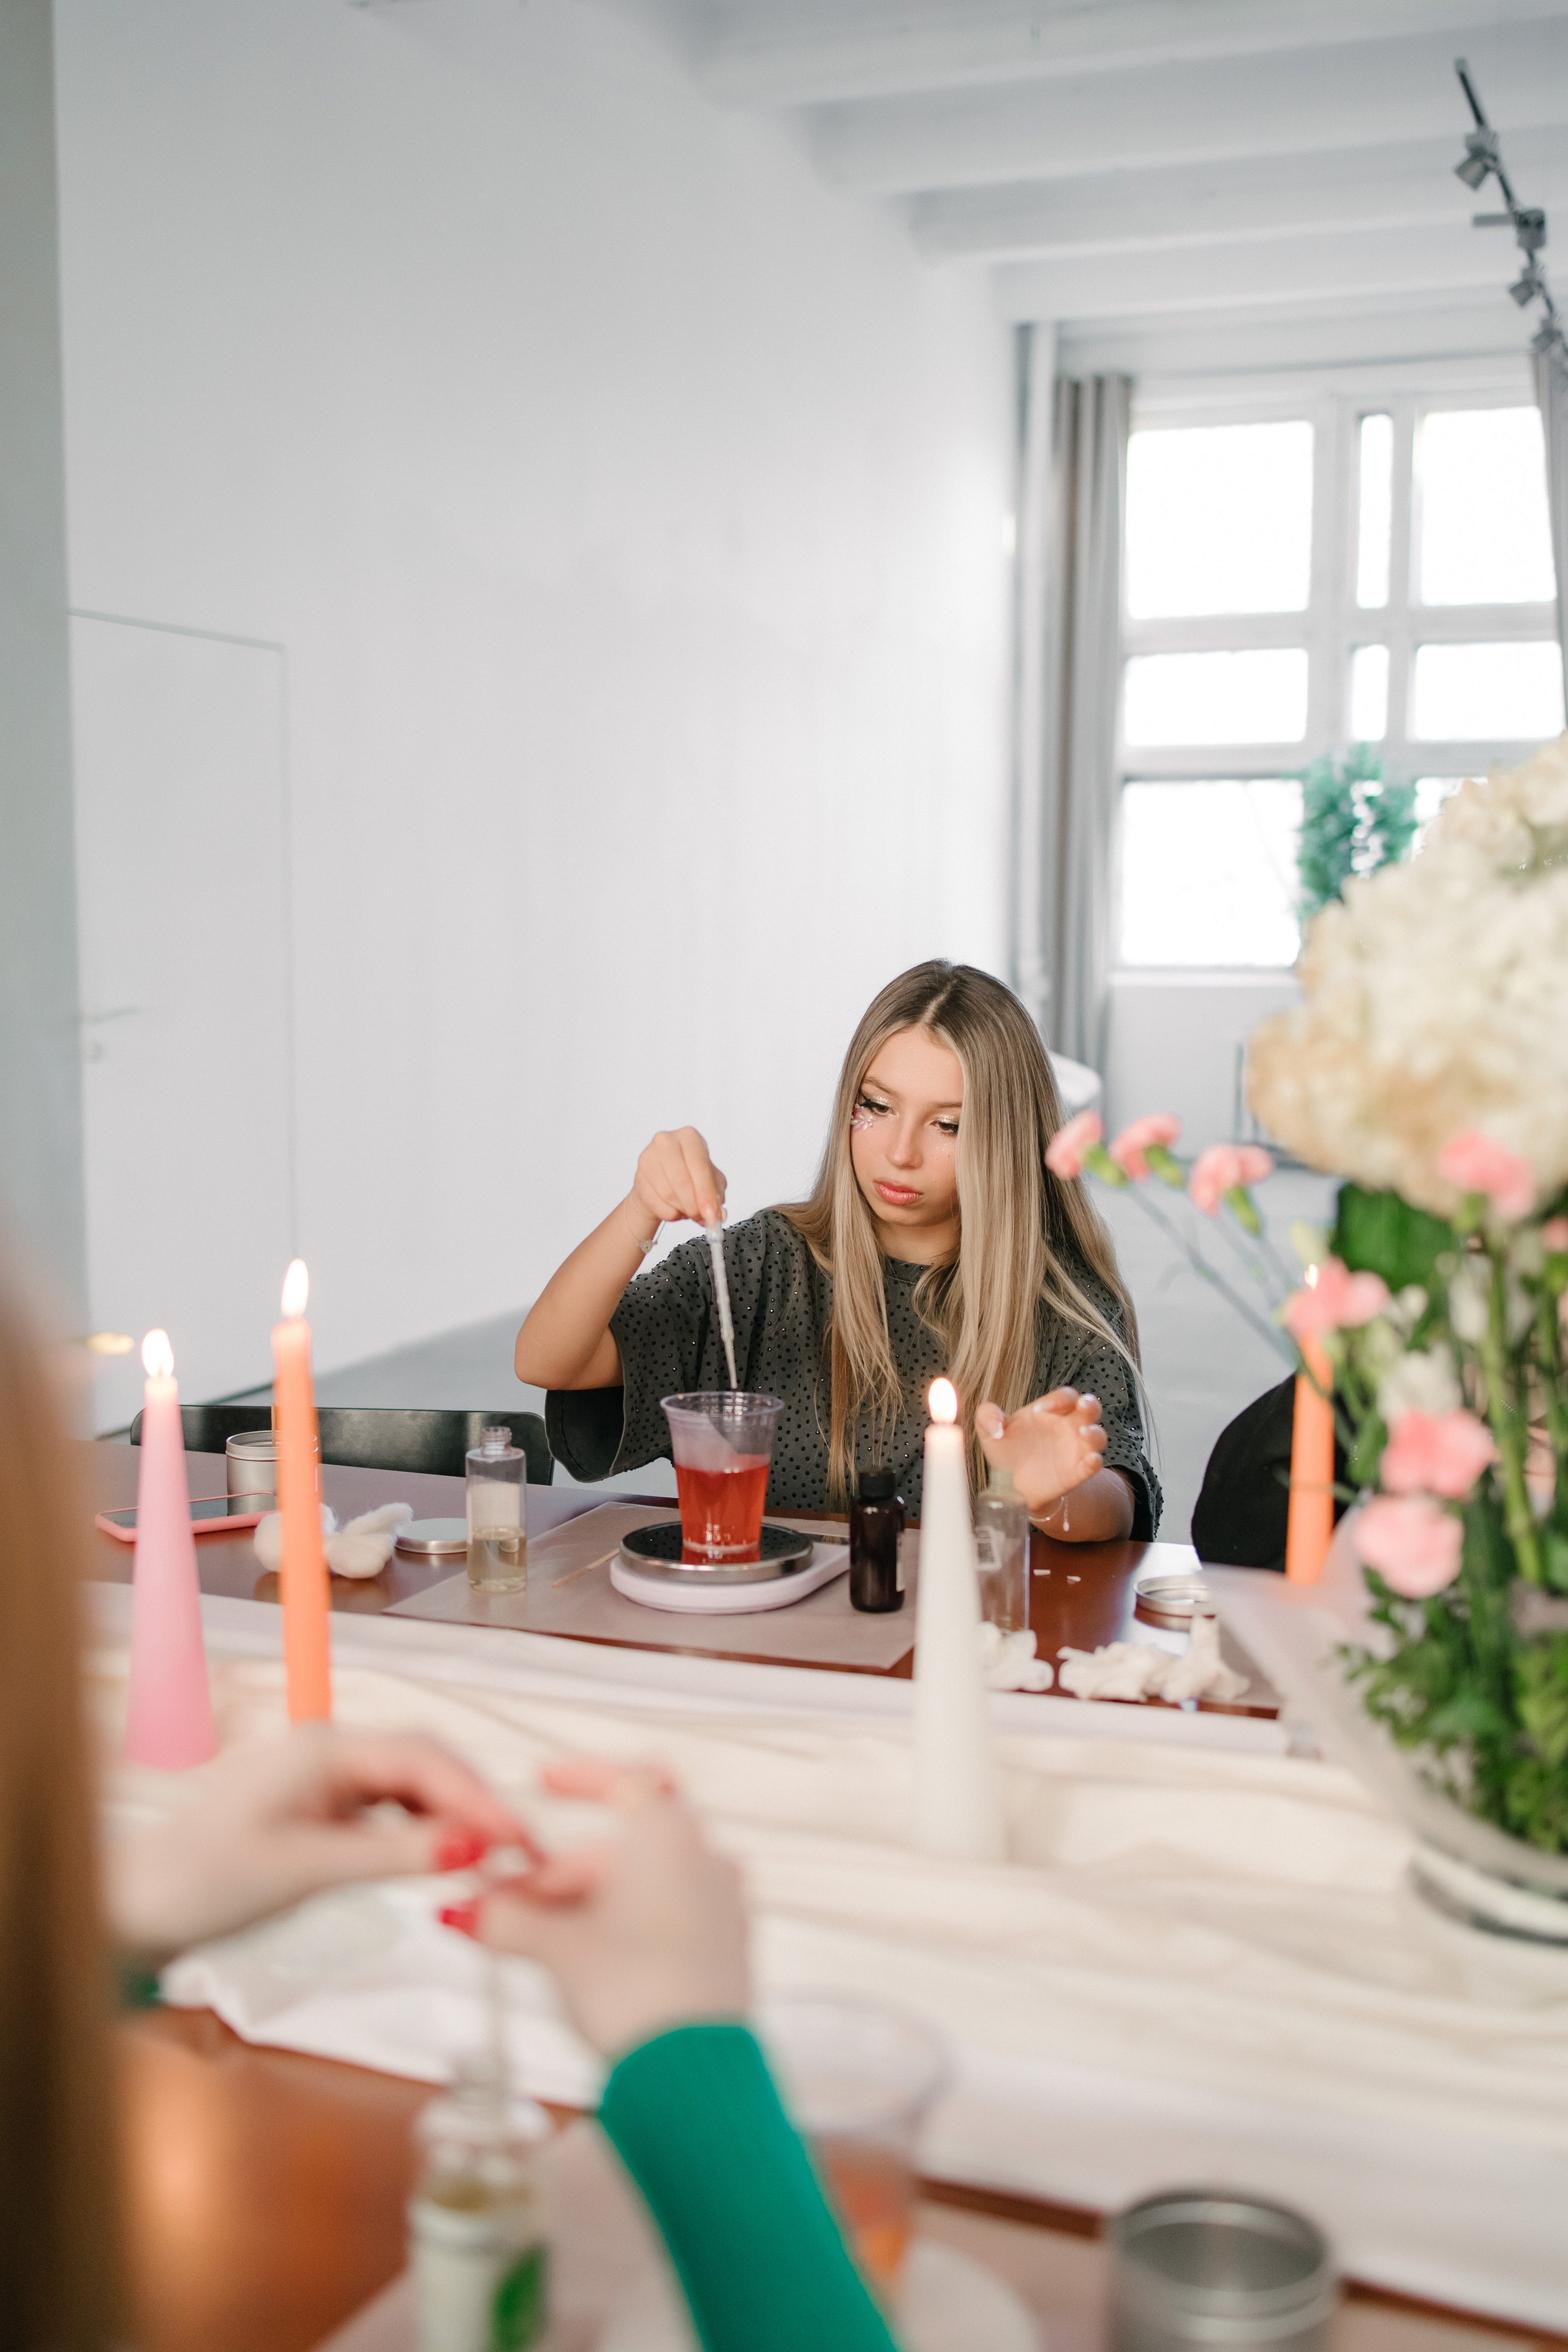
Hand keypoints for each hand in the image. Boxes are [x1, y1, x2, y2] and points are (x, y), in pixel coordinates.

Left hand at [106, 1725, 531, 1961]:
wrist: (134, 1908)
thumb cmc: (203, 1882)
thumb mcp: (306, 1871)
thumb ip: (394, 1856)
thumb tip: (474, 1847)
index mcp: (323, 1748)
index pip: (424, 1758)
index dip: (478, 1797)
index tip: (519, 1839)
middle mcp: (329, 1750)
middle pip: (426, 1763)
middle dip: (475, 1804)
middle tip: (520, 1854)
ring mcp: (323, 1778)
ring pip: (411, 1785)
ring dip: (453, 1817)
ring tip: (493, 1860)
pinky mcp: (319, 1807)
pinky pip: (388, 1808)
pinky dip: (421, 1830)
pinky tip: (442, 1858)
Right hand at [451, 1758, 748, 2060]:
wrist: (692, 2075)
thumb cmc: (635, 1994)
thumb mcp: (556, 1949)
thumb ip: (506, 1918)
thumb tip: (466, 1910)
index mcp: (670, 1835)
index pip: (624, 1780)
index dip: (579, 1779)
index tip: (544, 1782)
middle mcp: (706, 1859)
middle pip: (618, 1848)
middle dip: (558, 1876)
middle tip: (507, 1908)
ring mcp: (724, 1905)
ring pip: (640, 1886)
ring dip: (585, 1905)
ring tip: (536, 1943)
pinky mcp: (727, 1950)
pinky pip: (666, 1916)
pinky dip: (622, 1925)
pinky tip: (586, 1960)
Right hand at [627, 1127, 726, 1238]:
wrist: (662, 1181)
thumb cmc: (689, 1176)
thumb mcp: (711, 1182)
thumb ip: (716, 1196)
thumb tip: (717, 1213)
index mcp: (689, 1137)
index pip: (699, 1166)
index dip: (706, 1193)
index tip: (711, 1213)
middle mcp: (666, 1142)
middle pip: (682, 1180)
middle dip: (694, 1205)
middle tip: (700, 1216)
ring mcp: (648, 1158)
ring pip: (668, 1193)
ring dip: (681, 1209)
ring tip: (688, 1210)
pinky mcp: (638, 1176)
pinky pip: (654, 1202)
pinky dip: (668, 1212)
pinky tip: (674, 1210)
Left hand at [976, 1388, 1106, 1515]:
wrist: (1011, 1487)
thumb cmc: (1006, 1453)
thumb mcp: (989, 1433)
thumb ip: (987, 1417)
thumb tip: (996, 1424)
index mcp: (1051, 1412)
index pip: (1064, 1397)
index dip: (1055, 1399)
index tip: (1037, 1413)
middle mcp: (1068, 1427)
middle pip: (1090, 1409)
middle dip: (1090, 1404)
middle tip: (1083, 1404)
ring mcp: (1075, 1450)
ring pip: (1098, 1436)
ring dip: (1094, 1433)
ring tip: (1083, 1433)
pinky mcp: (1077, 1472)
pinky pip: (1093, 1465)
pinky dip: (1094, 1462)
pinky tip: (1090, 1460)